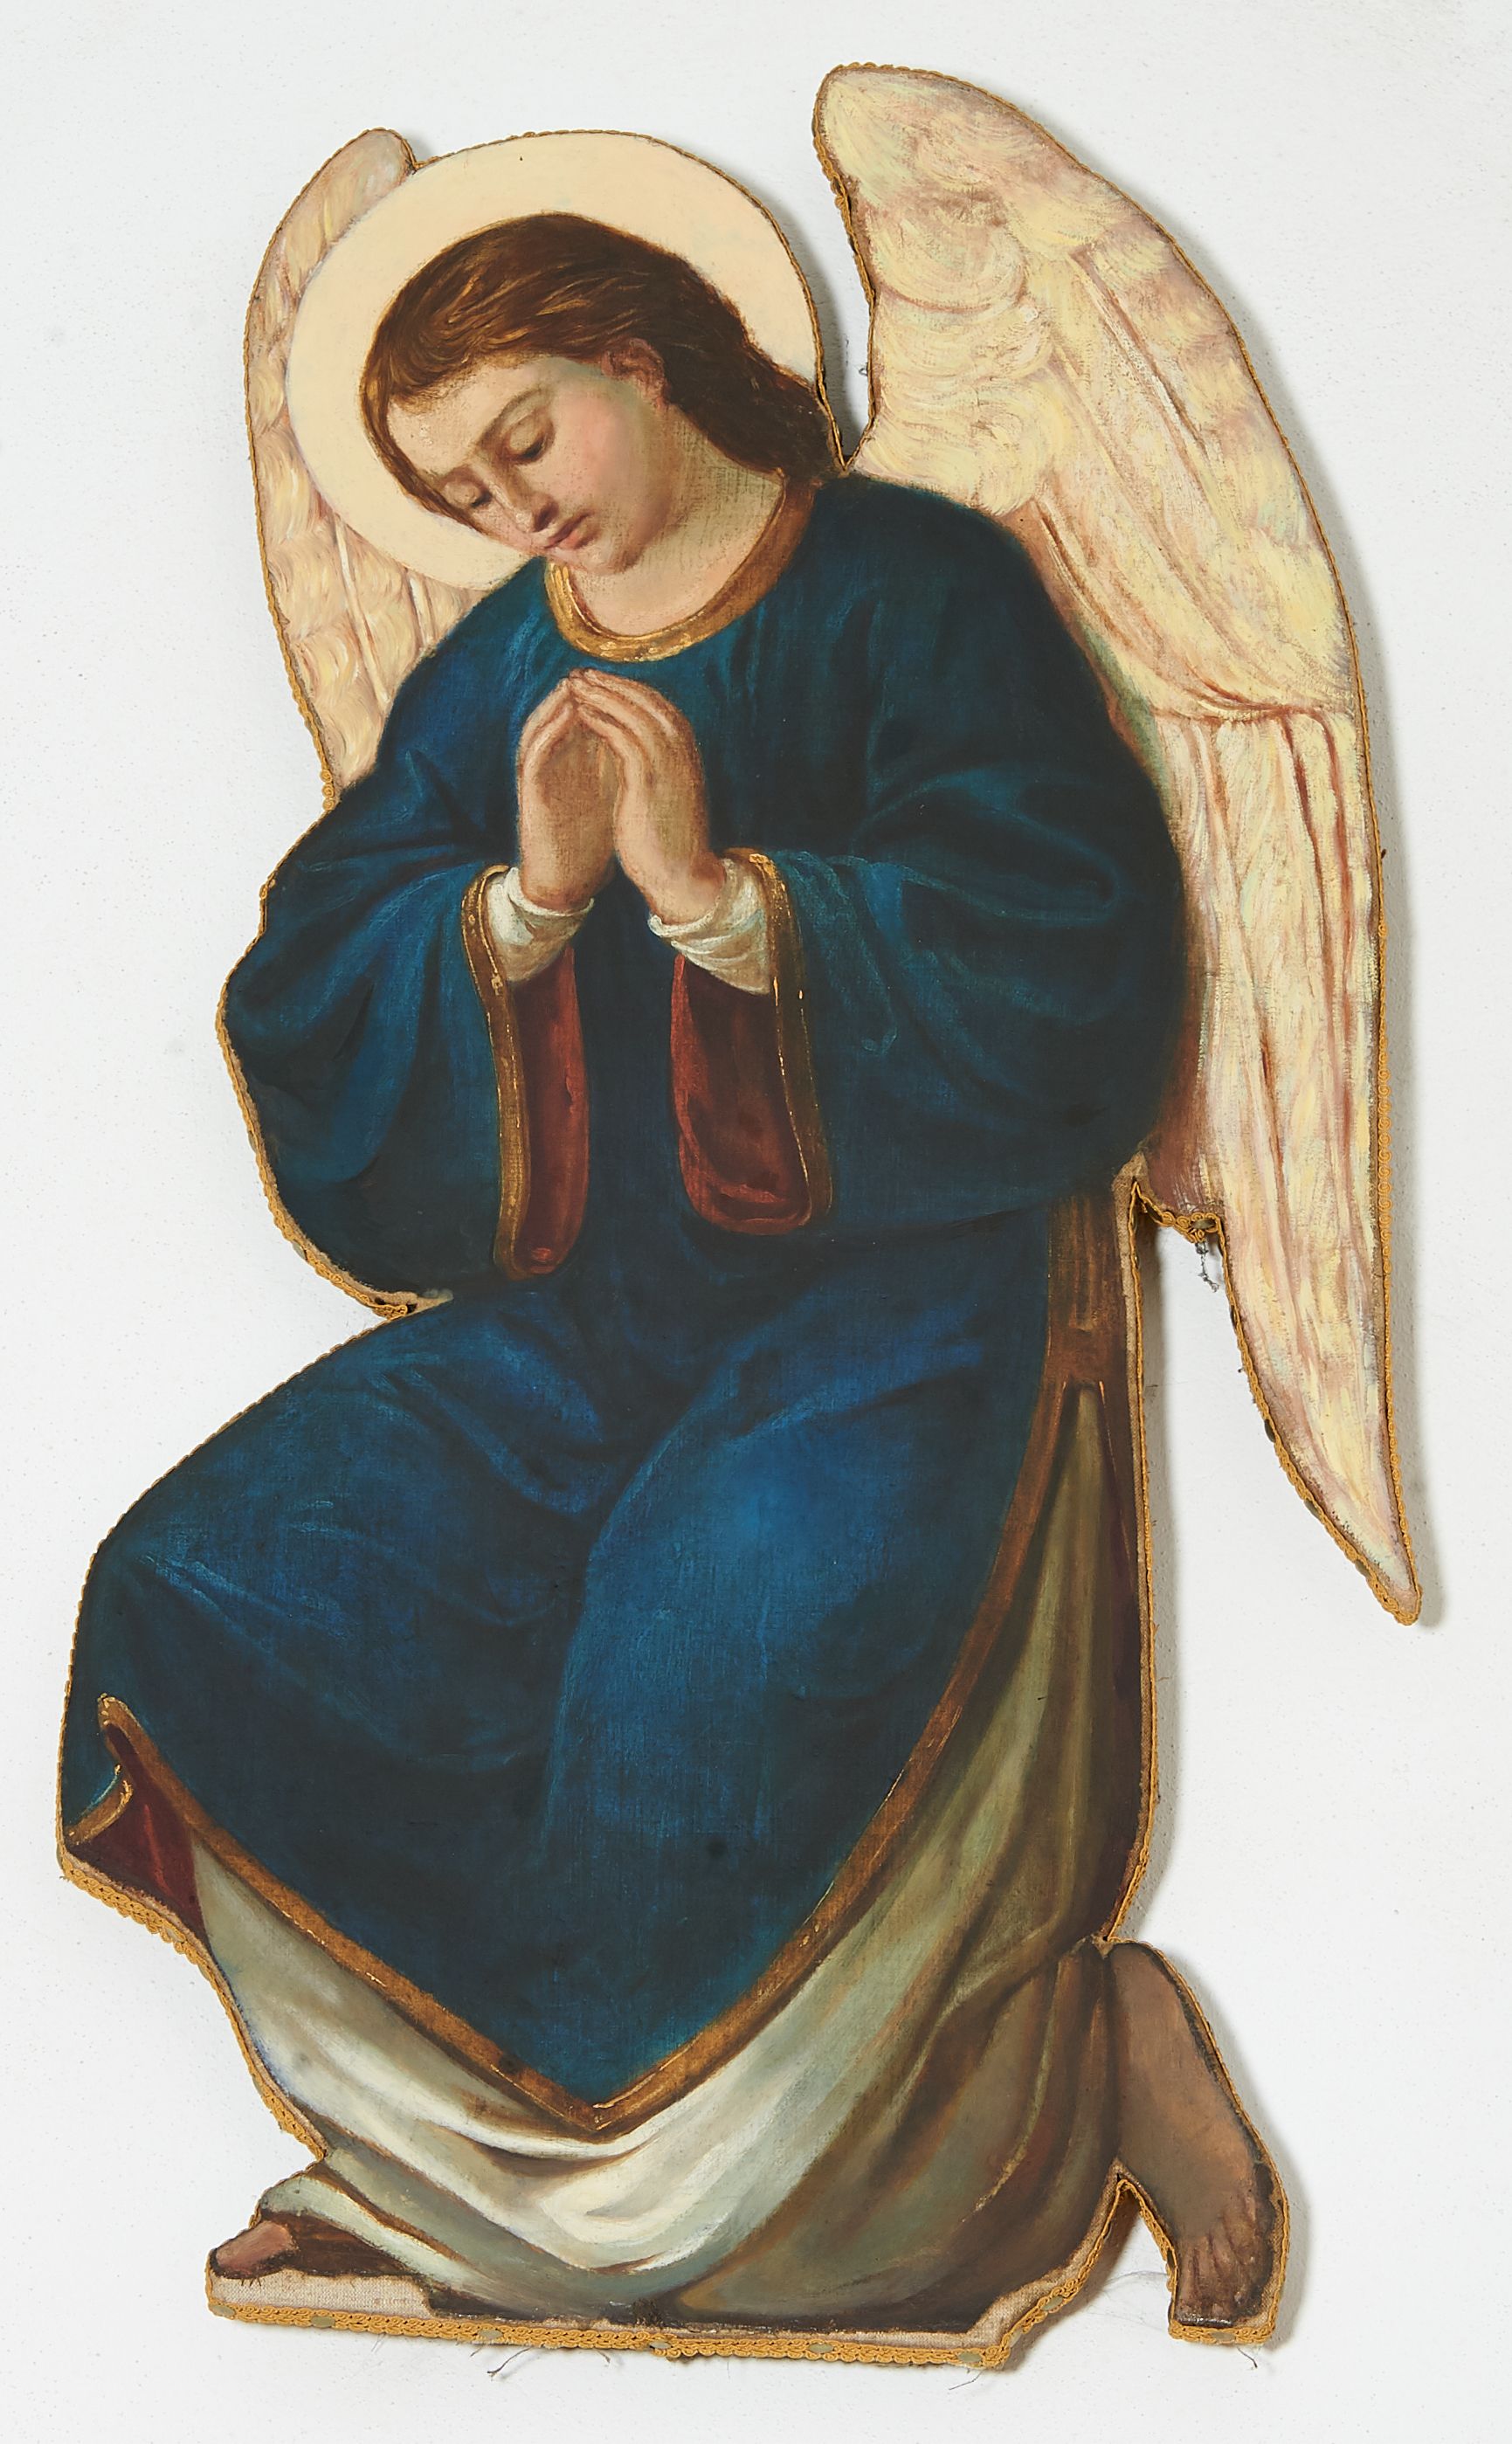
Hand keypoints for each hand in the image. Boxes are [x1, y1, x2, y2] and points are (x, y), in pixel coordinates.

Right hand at [515, 678, 616, 910]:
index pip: (587, 718)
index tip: (628, 677)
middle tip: (598, 667)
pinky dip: (549, 729)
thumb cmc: (591, 843)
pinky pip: (534, 752)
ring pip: (542, 726)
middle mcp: (555, 764)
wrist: (567, 883)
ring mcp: (540, 776)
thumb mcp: (615, 795)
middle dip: (580, 691)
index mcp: (575, 764)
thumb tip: (657, 740)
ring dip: (558, 702)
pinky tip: (567, 714)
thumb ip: (626, 765)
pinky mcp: (530, 791)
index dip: (605, 697)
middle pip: (562, 715)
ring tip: (577, 680)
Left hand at [568, 670, 723, 925]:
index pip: (659, 706)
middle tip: (584, 672)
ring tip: (576, 685)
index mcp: (688, 754)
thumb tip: (640, 753)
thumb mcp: (671, 794)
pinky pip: (621, 737)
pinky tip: (581, 714)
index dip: (629, 690)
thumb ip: (660, 768)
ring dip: (602, 695)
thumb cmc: (674, 841)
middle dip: (613, 683)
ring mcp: (667, 764)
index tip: (603, 681)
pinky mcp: (647, 780)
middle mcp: (682, 751)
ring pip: (632, 713)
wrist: (683, 876)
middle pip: (647, 700)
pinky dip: (601, 720)